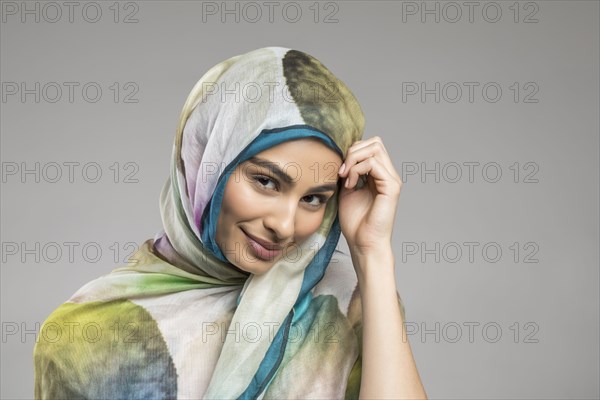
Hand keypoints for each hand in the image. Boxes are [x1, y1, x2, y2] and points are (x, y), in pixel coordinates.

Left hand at [337, 136, 402, 257]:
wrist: (363, 243)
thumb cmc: (355, 222)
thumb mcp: (346, 190)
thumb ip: (347, 172)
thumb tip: (340, 155)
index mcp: (379, 175)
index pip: (369, 146)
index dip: (352, 152)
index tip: (338, 170)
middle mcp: (388, 174)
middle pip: (374, 142)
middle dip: (353, 151)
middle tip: (341, 171)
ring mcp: (392, 179)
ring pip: (375, 148)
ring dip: (353, 159)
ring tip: (345, 178)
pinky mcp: (392, 187)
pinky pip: (373, 163)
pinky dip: (357, 170)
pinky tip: (350, 184)